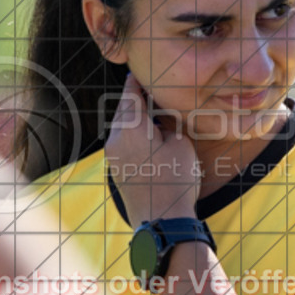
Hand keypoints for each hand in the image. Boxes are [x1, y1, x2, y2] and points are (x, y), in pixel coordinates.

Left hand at [105, 73, 199, 222]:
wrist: (161, 222)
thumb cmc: (176, 181)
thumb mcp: (181, 144)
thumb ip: (168, 123)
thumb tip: (162, 115)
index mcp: (131, 128)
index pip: (131, 95)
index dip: (137, 82)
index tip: (139, 71)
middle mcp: (115, 139)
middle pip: (124, 110)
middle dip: (136, 101)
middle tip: (150, 92)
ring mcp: (112, 156)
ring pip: (122, 127)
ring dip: (135, 120)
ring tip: (154, 116)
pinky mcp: (115, 170)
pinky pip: (122, 143)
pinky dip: (133, 135)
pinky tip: (149, 138)